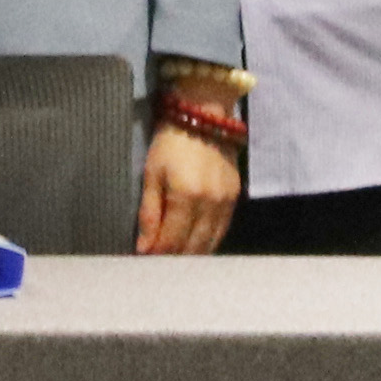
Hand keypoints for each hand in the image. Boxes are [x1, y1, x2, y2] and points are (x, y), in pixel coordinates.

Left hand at [135, 123, 241, 254]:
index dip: (157, 254)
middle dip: (174, 259)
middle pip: (193, 247)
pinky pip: (222, 230)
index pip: (172, 240)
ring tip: (175, 260)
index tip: (145, 259)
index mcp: (186, 196)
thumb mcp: (151, 172)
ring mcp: (226, 202)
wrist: (203, 114)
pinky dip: (208, 242)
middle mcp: (210, 203)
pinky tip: (196, 246)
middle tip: (159, 265)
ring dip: (192, 255)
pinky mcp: (235, 197)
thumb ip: (149, 212)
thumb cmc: (169, 142)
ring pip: (210, 243)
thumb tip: (144, 247)